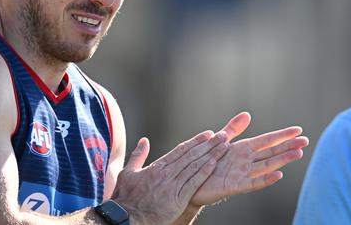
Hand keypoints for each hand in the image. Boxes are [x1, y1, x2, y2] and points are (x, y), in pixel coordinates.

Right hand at [112, 131, 228, 224]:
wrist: (126, 217)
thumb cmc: (126, 197)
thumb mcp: (128, 173)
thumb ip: (138, 155)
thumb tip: (144, 140)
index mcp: (157, 166)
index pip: (181, 150)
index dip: (196, 141)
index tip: (208, 134)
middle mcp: (167, 173)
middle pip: (192, 155)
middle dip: (209, 144)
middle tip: (222, 135)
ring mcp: (173, 185)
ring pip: (195, 166)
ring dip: (211, 155)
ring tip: (224, 146)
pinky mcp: (177, 199)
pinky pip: (194, 183)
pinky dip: (204, 172)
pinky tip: (214, 163)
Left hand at [190, 112, 308, 205]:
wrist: (190, 180)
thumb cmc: (207, 161)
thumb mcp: (220, 141)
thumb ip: (233, 129)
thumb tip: (247, 114)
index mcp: (244, 149)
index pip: (267, 140)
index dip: (282, 135)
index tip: (298, 130)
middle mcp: (246, 161)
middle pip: (271, 152)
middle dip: (288, 146)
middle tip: (306, 141)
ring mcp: (242, 174)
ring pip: (267, 166)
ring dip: (282, 160)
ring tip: (298, 153)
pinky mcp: (235, 186)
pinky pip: (253, 183)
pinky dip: (266, 179)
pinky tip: (279, 175)